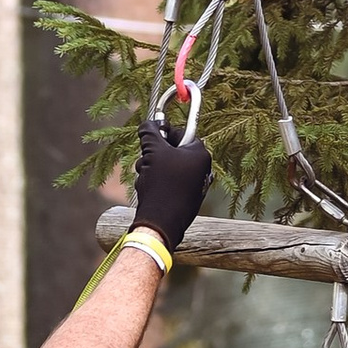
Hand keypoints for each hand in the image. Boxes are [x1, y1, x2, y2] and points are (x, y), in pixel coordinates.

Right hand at [132, 118, 213, 253]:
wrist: (160, 224)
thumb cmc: (161, 185)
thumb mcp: (153, 151)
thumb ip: (150, 132)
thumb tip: (148, 123)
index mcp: (200, 155)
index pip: (182, 132)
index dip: (164, 133)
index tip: (151, 137)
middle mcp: (202, 169)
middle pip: (173, 150)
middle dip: (154, 155)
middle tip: (145, 161)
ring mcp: (195, 186)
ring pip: (167, 167)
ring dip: (152, 169)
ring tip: (147, 178)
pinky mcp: (186, 199)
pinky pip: (169, 183)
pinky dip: (157, 183)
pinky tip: (149, 191)